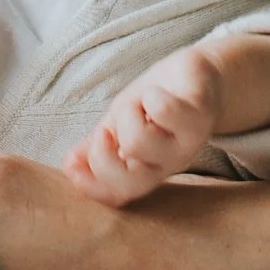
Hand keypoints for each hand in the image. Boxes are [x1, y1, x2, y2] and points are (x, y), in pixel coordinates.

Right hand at [64, 45, 224, 206]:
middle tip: (105, 131)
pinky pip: (166, 112)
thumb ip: (96, 146)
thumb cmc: (154, 103)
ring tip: (138, 103)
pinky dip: (152, 97)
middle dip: (104, 157)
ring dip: (128, 115)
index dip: (90, 187)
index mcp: (145, 169)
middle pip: (130, 182)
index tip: (71, 166)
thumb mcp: (119, 124)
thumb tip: (69, 165)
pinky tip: (156, 92)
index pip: (117, 196)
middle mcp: (167, 163)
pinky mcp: (200, 114)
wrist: (194, 74)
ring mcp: (186, 141)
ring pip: (140, 144)